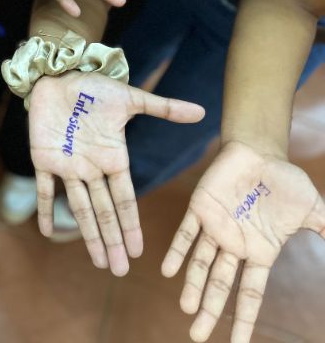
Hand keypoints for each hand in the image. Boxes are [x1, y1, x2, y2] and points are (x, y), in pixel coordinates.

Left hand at [28, 71, 204, 274]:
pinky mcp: (43, 158)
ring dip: (87, 234)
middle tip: (118, 271)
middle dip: (111, 241)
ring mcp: (68, 166)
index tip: (137, 252)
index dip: (130, 226)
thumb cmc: (95, 87)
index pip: (125, 200)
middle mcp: (92, 168)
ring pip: (78, 207)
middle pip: (105, 212)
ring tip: (97, 261)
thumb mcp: (131, 98)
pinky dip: (45, 208)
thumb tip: (202, 112)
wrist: (61, 74)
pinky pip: (43, 188)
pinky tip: (47, 231)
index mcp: (114, 158)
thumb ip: (163, 109)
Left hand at [162, 141, 324, 342]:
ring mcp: (215, 228)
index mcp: (259, 252)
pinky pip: (186, 234)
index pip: (250, 293)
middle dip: (209, 310)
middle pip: (220, 285)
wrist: (259, 152)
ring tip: (186, 308)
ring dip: (192, 285)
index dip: (243, 319)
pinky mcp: (200, 208)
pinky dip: (176, 251)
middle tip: (195, 336)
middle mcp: (234, 245)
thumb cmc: (285, 182)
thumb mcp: (313, 210)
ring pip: (201, 264)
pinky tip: (167, 270)